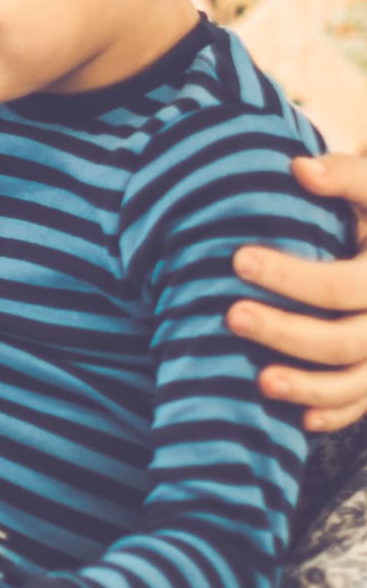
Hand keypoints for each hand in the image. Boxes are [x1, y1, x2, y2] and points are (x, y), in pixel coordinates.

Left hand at [231, 154, 366, 431]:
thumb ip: (344, 175)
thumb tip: (298, 168)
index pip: (343, 285)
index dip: (292, 278)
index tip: (238, 259)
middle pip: (344, 340)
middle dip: (287, 333)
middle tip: (232, 316)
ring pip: (355, 383)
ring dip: (308, 387)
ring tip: (259, 381)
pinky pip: (362, 403)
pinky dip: (334, 413)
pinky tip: (300, 420)